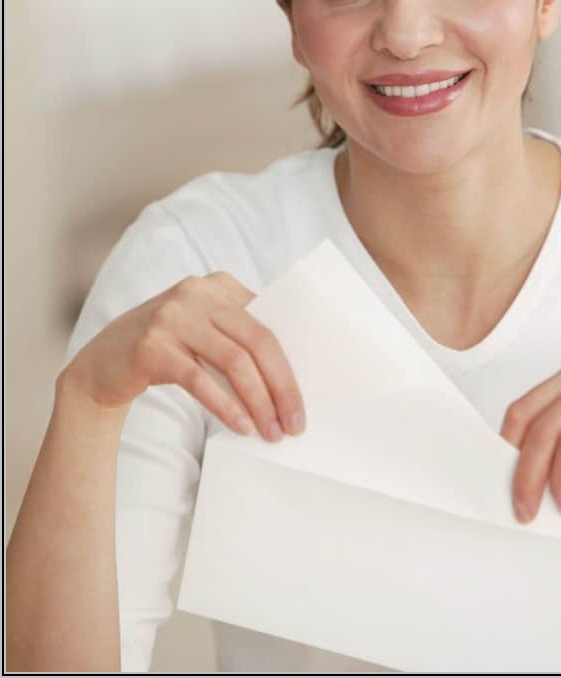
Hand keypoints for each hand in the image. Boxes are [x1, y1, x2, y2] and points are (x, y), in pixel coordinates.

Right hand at [62, 272, 304, 441]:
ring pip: (233, 360)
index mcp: (218, 285)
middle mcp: (196, 293)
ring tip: (269, 431)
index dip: (290, 365)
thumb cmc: (166, 352)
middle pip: (257, 341)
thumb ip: (240, 340)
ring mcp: (172, 316)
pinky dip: (225, 405)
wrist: (101, 365)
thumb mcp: (204, 332)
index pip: (268, 323)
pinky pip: (200, 379)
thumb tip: (291, 383)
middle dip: (281, 387)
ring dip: (258, 401)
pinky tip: (240, 426)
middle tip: (293, 425)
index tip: (302, 404)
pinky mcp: (151, 345)